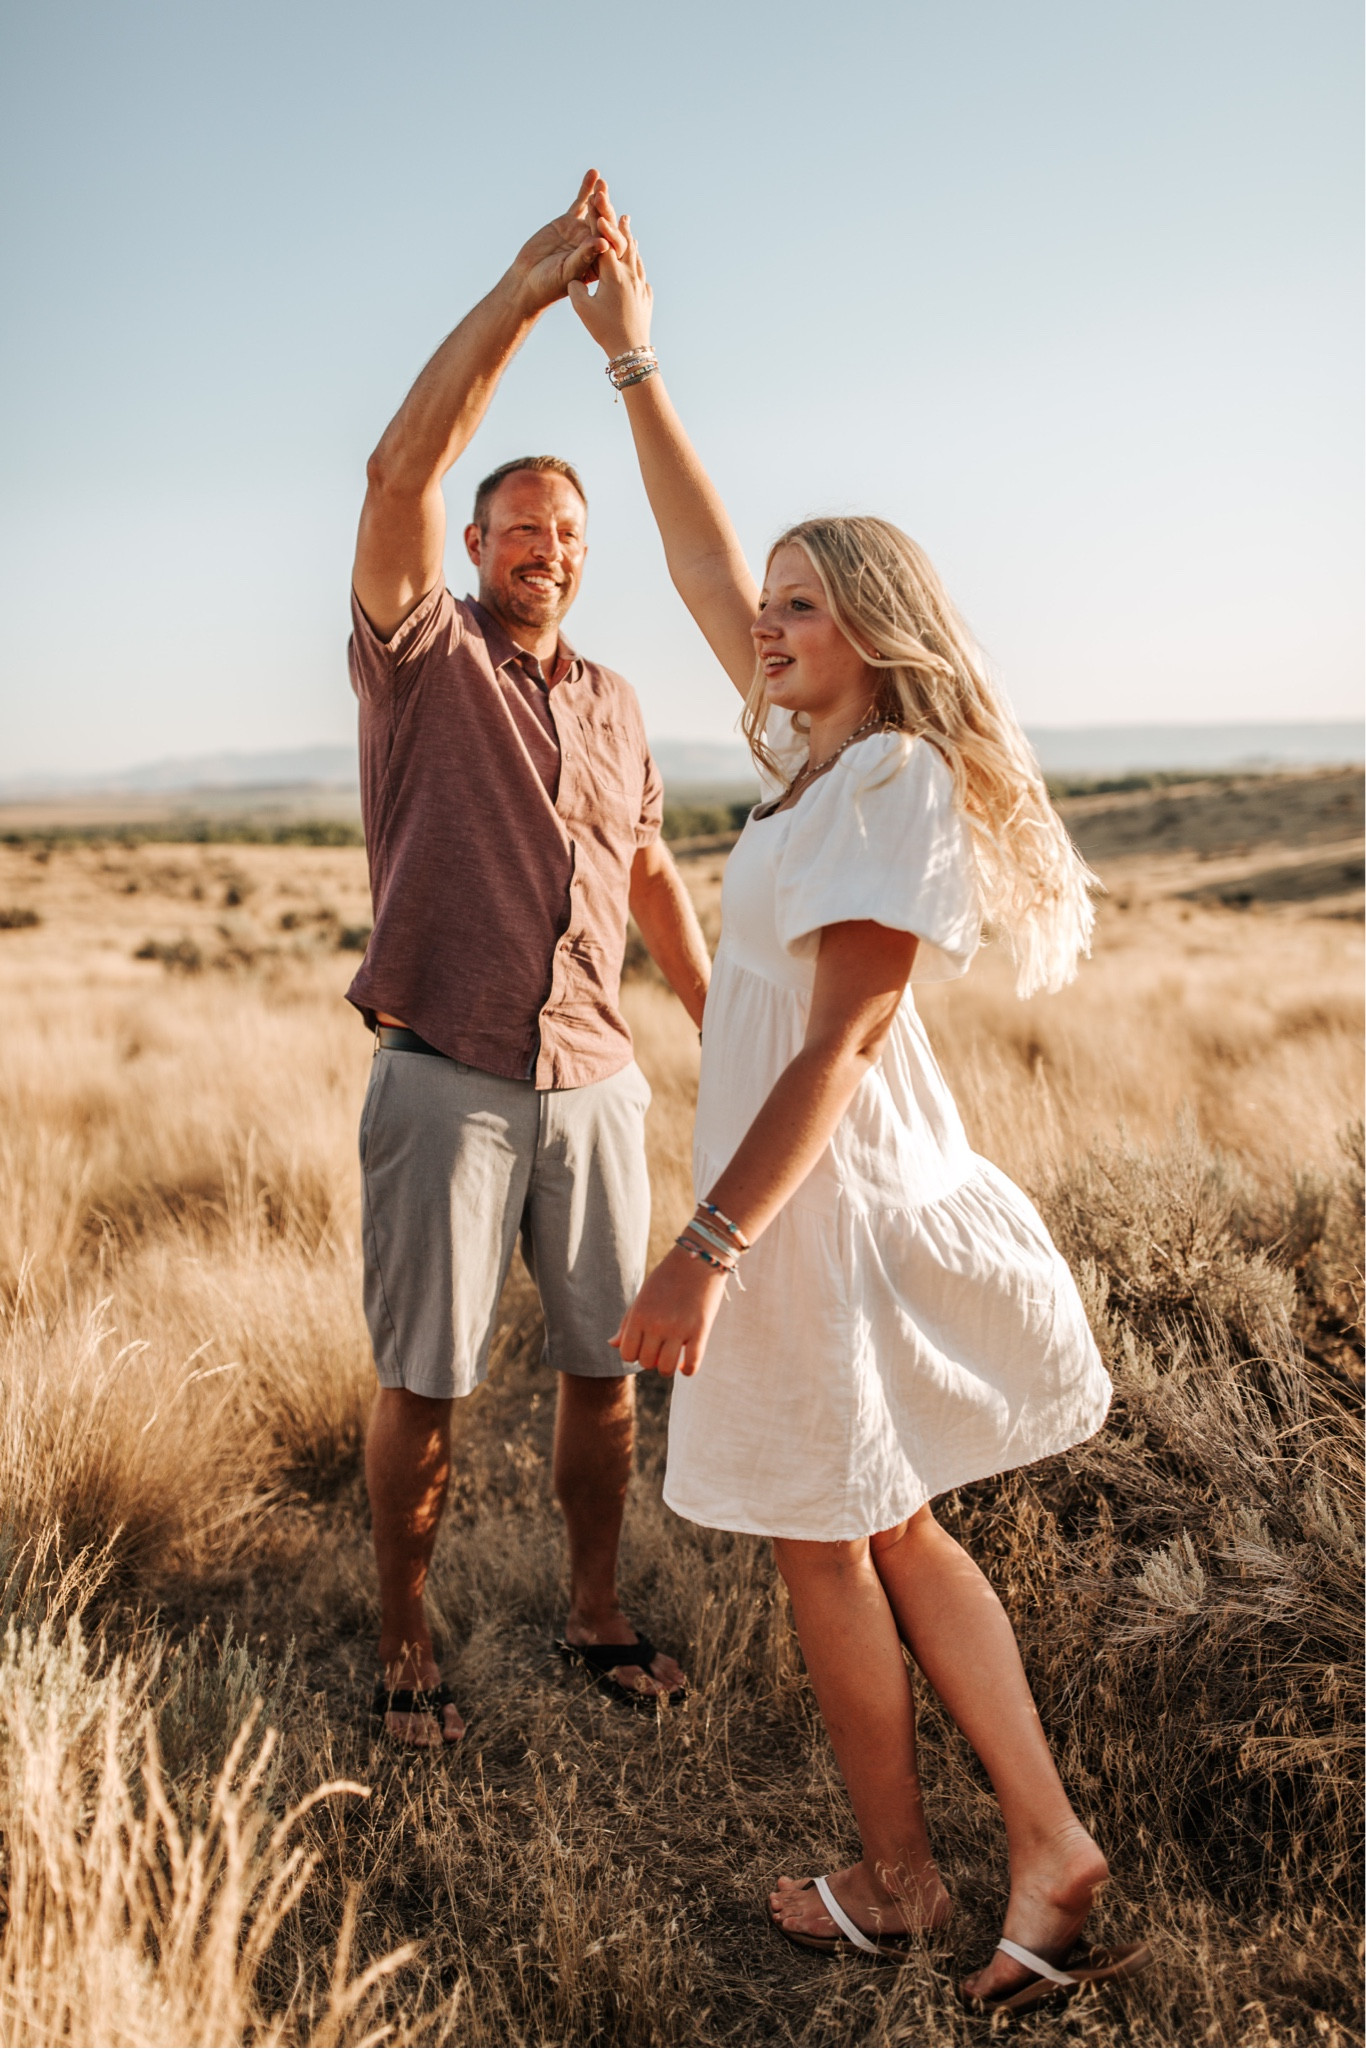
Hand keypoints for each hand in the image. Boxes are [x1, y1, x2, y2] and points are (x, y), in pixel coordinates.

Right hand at [507, 168, 611, 316]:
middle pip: (605, 225)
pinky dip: (586, 189)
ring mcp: (584, 231)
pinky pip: (581, 203)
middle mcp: (596, 245)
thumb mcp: (567, 272)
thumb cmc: (549, 284)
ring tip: (602, 183)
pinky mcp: (570, 222)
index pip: (611, 245)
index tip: (603, 224)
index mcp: (601, 263)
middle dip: (604, 211)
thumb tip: (603, 243)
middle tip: (602, 196)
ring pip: (595, 211)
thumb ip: (584, 257)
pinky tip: (593, 173)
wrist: (528, 279)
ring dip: (599, 197)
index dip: (609, 233)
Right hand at [567, 206, 653, 359]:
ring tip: (627, 225)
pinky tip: (635, 260)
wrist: (631, 350)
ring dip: (630, 238)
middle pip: (625, 242)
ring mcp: (641, 285)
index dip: (599, 223)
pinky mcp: (646, 296)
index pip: (606, 242)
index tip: (596, 206)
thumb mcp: (582, 309)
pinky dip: (636, 259)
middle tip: (613, 205)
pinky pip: (641, 271)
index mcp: (614, 275)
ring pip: (636, 255)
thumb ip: (575, 288)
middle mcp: (631, 276)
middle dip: (617, 223)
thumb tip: (575, 278)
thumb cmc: (604, 330)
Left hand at [610, 1245, 727, 1376]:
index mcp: (639, 1315)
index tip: (644, 1346)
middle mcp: (656, 1324)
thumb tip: (611, 1345)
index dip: (634, 1354)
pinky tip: (686, 1364)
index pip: (627, 1354)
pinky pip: (692, 1365)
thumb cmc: (668, 1277)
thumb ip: (627, 1322)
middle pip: (647, 1363)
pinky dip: (687, 1370)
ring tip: (674, 1357)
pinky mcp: (700, 1330)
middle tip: (661, 1348)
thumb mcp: (643, 1296)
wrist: (699, 1258)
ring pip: (666, 1369)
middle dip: (652, 1360)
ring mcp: (679, 1329)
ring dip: (668, 1368)